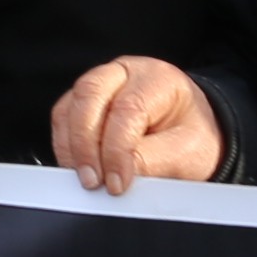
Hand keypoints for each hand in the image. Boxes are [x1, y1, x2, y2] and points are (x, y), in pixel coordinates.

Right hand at [49, 57, 222, 193]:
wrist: (194, 134)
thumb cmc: (193, 138)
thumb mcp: (188, 153)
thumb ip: (153, 162)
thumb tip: (114, 177)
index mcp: (158, 79)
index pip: (128, 108)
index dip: (117, 150)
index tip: (116, 184)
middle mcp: (125, 73)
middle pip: (89, 95)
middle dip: (85, 144)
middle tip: (92, 181)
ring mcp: (101, 84)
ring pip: (70, 105)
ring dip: (71, 146)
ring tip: (84, 179)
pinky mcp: (84, 101)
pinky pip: (62, 117)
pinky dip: (64, 144)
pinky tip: (77, 167)